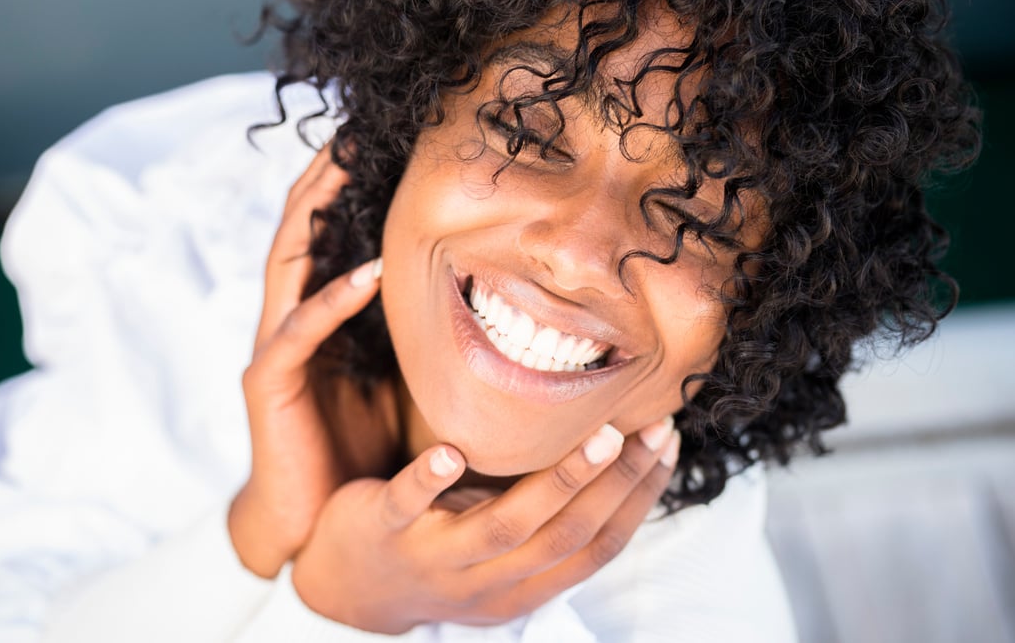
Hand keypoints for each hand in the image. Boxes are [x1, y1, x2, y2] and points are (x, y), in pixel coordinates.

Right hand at [229, 147, 387, 576]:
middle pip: (298, 229)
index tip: (381, 138)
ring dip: (313, 214)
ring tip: (342, 168)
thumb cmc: (363, 446)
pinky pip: (300, 333)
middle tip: (350, 128)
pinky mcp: (268, 383)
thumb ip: (418, 328)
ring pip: (287, 264)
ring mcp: (275, 347)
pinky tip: (367, 273)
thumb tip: (487, 286)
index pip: (325, 231)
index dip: (342, 184)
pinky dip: (332, 300)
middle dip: (320, 178)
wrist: (313, 523)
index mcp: (320, 314)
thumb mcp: (400, 375)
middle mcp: (291, 319)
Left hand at [291, 418, 680, 632]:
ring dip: (557, 480)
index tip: (667, 444)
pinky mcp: (385, 528)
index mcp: (524, 584)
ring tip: (595, 434)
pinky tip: (452, 452)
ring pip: (505, 525)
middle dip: (616, 482)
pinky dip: (430, 480)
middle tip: (649, 428)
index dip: (639, 498)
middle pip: (566, 535)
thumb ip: (547, 515)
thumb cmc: (442, 546)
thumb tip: (612, 452)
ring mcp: (436, 556)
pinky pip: (408, 506)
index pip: (598, 546)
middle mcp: (487, 579)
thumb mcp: (502, 545)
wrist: (347, 586)